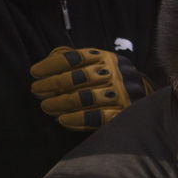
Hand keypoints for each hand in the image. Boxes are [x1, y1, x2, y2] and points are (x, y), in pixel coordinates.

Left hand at [29, 46, 147, 131]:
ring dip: (60, 102)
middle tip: (36, 91)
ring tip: (45, 106)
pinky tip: (62, 120)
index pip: (73, 58)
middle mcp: (112, 73)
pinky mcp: (122, 112)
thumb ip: (72, 59)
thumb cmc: (108, 77)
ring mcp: (118, 93)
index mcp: (103, 57)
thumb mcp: (95, 62)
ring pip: (84, 98)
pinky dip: (78, 119)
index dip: (51, 65)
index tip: (34, 72)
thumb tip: (48, 61)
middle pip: (76, 78)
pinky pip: (98, 118)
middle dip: (52, 84)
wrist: (144, 94)